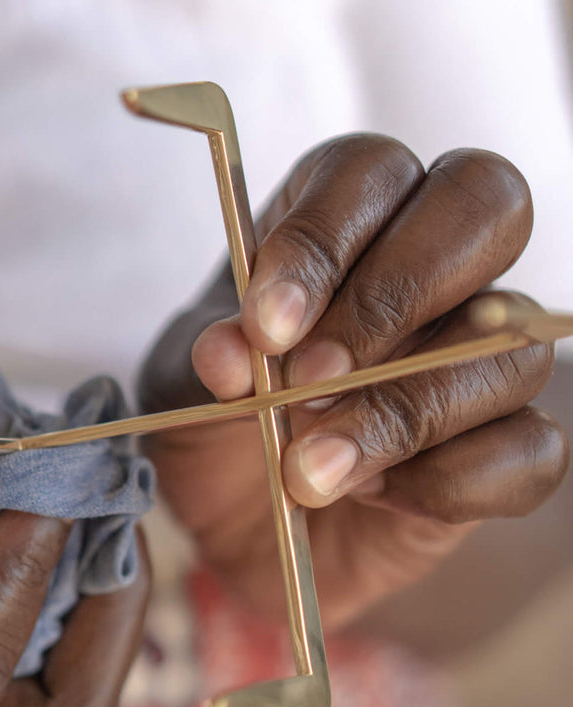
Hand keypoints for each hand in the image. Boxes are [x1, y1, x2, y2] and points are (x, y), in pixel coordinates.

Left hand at [139, 134, 567, 625]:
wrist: (235, 526)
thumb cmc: (213, 428)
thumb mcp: (182, 387)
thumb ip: (208, 359)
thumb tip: (232, 355)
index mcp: (345, 222)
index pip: (370, 172)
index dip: (323, 241)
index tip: (266, 327)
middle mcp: (432, 271)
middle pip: (487, 207)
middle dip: (393, 298)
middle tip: (310, 380)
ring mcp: (481, 357)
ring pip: (511, 347)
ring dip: (403, 413)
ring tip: (310, 470)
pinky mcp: (505, 446)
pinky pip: (531, 450)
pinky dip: (450, 482)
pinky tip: (374, 498)